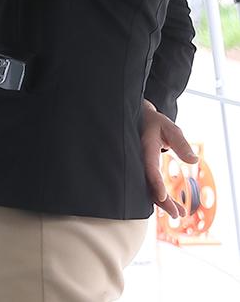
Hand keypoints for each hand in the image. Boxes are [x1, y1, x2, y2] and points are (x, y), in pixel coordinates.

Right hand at [142, 98, 197, 218]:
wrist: (140, 119)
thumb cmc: (155, 122)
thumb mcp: (170, 127)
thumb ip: (181, 143)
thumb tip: (194, 160)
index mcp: (145, 148)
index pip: (149, 168)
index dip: (155, 182)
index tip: (162, 196)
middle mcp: (141, 160)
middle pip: (148, 183)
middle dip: (161, 200)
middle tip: (176, 214)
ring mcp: (141, 166)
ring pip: (149, 187)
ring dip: (162, 202)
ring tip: (178, 214)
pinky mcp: (145, 169)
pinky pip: (150, 185)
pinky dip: (160, 196)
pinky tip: (171, 206)